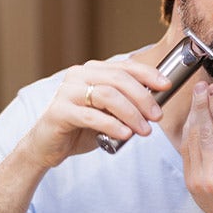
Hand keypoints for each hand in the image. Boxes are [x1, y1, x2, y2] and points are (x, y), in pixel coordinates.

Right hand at [22, 59, 170, 167]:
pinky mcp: (59, 111)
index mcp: (92, 71)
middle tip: (157, 116)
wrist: (47, 146)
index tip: (166, 86)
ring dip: (131, 113)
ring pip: (107, 95)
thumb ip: (125, 104)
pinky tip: (125, 134)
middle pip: (118, 80)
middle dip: (142, 97)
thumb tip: (156, 104)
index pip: (124, 67)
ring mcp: (67, 92)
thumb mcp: (108, 112)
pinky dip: (112, 125)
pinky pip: (91, 116)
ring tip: (144, 130)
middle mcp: (78, 75)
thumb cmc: (81, 127)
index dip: (148, 74)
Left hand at [180, 82, 212, 212]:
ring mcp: (200, 181)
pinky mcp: (190, 184)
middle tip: (201, 86)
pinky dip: (188, 132)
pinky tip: (194, 118)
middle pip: (205, 130)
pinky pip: (186, 151)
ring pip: (192, 139)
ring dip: (194, 116)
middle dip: (202, 104)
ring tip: (197, 98)